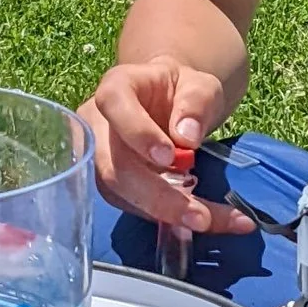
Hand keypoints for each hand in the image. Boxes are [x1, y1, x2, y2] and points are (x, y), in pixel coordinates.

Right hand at [77, 66, 253, 237]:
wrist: (172, 104)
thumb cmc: (181, 90)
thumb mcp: (200, 86)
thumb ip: (196, 103)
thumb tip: (186, 138)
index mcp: (117, 88)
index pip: (116, 106)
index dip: (138, 133)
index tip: (170, 158)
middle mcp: (97, 126)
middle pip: (114, 167)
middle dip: (158, 197)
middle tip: (200, 216)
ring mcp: (101, 159)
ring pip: (122, 194)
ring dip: (167, 213)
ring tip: (210, 221)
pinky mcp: (112, 186)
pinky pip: (135, 207)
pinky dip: (170, 218)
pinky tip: (202, 221)